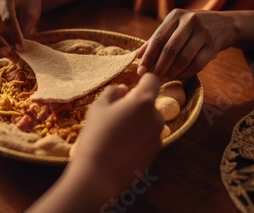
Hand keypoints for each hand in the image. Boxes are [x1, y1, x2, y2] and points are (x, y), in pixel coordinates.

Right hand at [27, 73, 164, 212]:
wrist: (99, 175)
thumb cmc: (96, 136)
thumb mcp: (98, 107)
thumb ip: (113, 92)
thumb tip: (123, 90)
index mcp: (143, 101)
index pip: (153, 80)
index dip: (143, 78)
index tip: (132, 84)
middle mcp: (156, 117)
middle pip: (149, 103)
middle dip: (135, 105)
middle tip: (114, 115)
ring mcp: (158, 136)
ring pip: (148, 121)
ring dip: (137, 122)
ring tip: (115, 134)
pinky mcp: (155, 153)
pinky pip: (148, 137)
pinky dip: (138, 138)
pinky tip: (120, 148)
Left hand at [137, 9, 235, 80]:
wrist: (224, 24)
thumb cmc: (191, 28)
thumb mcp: (174, 27)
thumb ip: (155, 40)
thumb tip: (138, 56)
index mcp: (176, 16)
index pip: (158, 38)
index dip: (148, 56)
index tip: (140, 71)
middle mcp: (190, 21)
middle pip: (170, 49)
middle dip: (159, 67)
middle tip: (152, 78)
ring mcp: (204, 33)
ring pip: (184, 58)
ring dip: (172, 72)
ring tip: (163, 79)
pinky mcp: (214, 46)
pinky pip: (197, 64)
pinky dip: (185, 73)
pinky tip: (178, 77)